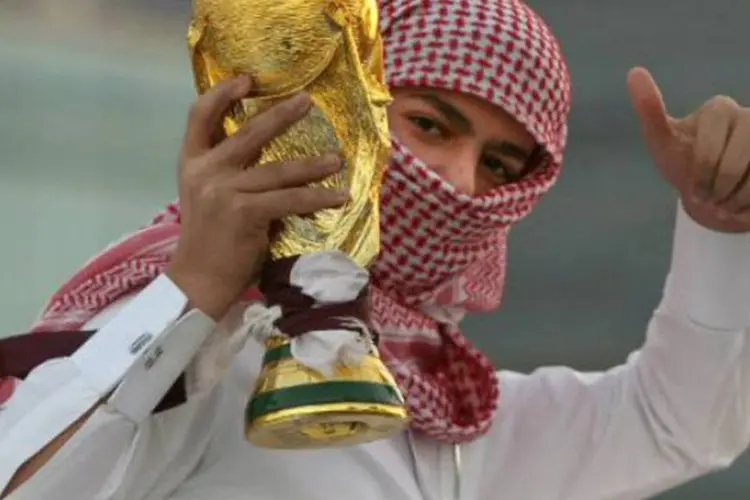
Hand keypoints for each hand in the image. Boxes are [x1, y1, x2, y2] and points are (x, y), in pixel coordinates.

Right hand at [167, 75, 347, 319]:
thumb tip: (270, 154)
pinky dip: (316, 197)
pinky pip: (289, 200)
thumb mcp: (207, 197)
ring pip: (278, 170)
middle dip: (281, 115)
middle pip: (248, 134)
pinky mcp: (244, 213)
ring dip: (313, 164)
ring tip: (337, 159)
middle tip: (307, 101)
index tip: (247, 80)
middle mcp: (205, 172)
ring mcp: (224, 191)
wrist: (198, 281)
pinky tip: (337, 196)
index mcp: (192, 163)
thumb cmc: (210, 240)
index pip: (199, 117)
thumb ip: (228, 172)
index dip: (222, 94)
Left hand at [628, 67, 749, 232]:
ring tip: (724, 204)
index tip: (692, 188)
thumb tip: (634, 71)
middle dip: (717, 189)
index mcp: (719, 109)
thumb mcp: (661, 141)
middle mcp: (749, 115)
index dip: (700, 175)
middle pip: (734, 164)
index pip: (708, 151)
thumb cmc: (683, 163)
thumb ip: (649, 110)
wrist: (710, 192)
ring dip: (736, 199)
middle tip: (709, 199)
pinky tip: (742, 203)